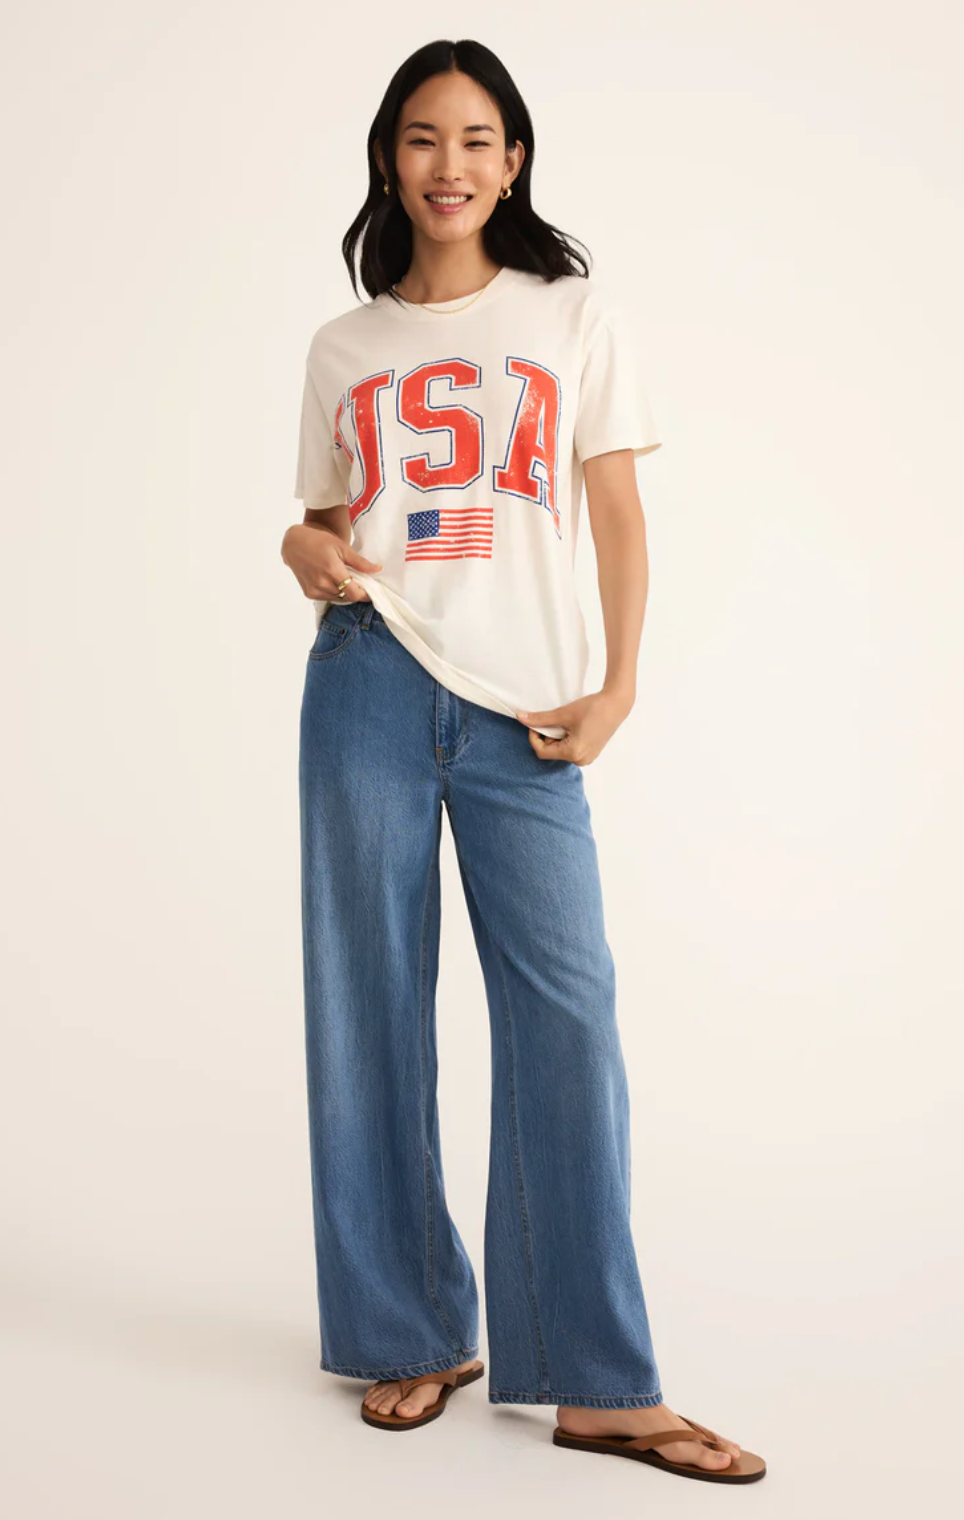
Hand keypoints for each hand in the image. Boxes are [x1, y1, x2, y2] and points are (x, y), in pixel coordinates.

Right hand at [281, 523, 382, 601]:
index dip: (365, 595)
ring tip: (346, 580)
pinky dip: (335, 593)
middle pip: (347, 597)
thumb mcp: (342, 547)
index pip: (354, 593)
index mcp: (332, 570)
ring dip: (345, 593)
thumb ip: (360, 562)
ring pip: (338, 599)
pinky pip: (328, 598)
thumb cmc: (319, 541)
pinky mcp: (309, 593)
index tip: (372, 591)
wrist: (295, 543)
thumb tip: (378, 569)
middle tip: (360, 582)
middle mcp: (322, 583)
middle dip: (356, 592)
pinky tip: (334, 582)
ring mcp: (314, 590)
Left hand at [514, 686, 634, 765]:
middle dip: (547, 736)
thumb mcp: (563, 713)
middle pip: (551, 752)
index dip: (534, 737)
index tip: (536, 723)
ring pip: (560, 750)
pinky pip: (570, 749)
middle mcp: (580, 760)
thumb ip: (540, 718)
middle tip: (555, 720)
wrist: (616, 704)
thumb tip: (520, 717)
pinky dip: (566, 739)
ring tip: (566, 722)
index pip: (541, 751)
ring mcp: (586, 758)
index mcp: (573, 753)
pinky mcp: (590, 753)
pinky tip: (574, 726)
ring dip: (557, 737)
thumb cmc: (593, 708)